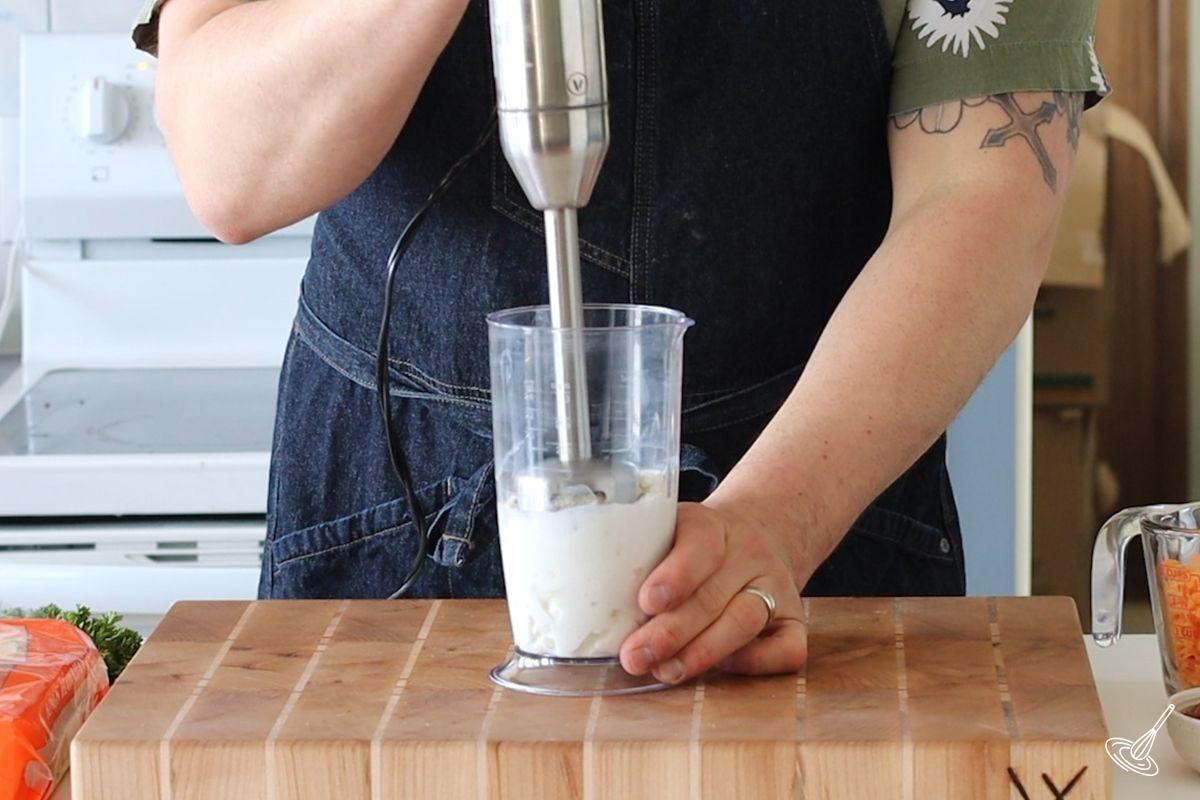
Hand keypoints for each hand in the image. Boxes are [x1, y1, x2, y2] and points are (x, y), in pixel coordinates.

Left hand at [619, 501, 807, 683]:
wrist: (759, 533)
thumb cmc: (692, 547)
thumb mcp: (667, 532)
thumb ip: (637, 557)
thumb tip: (586, 603)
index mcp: (711, 526)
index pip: (699, 546)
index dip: (675, 576)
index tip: (646, 601)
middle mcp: (748, 554)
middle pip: (712, 595)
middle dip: (670, 632)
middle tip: (635, 657)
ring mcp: (776, 586)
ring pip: (745, 621)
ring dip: (702, 653)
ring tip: (665, 671)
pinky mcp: (795, 619)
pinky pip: (786, 648)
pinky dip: (755, 664)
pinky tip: (719, 670)